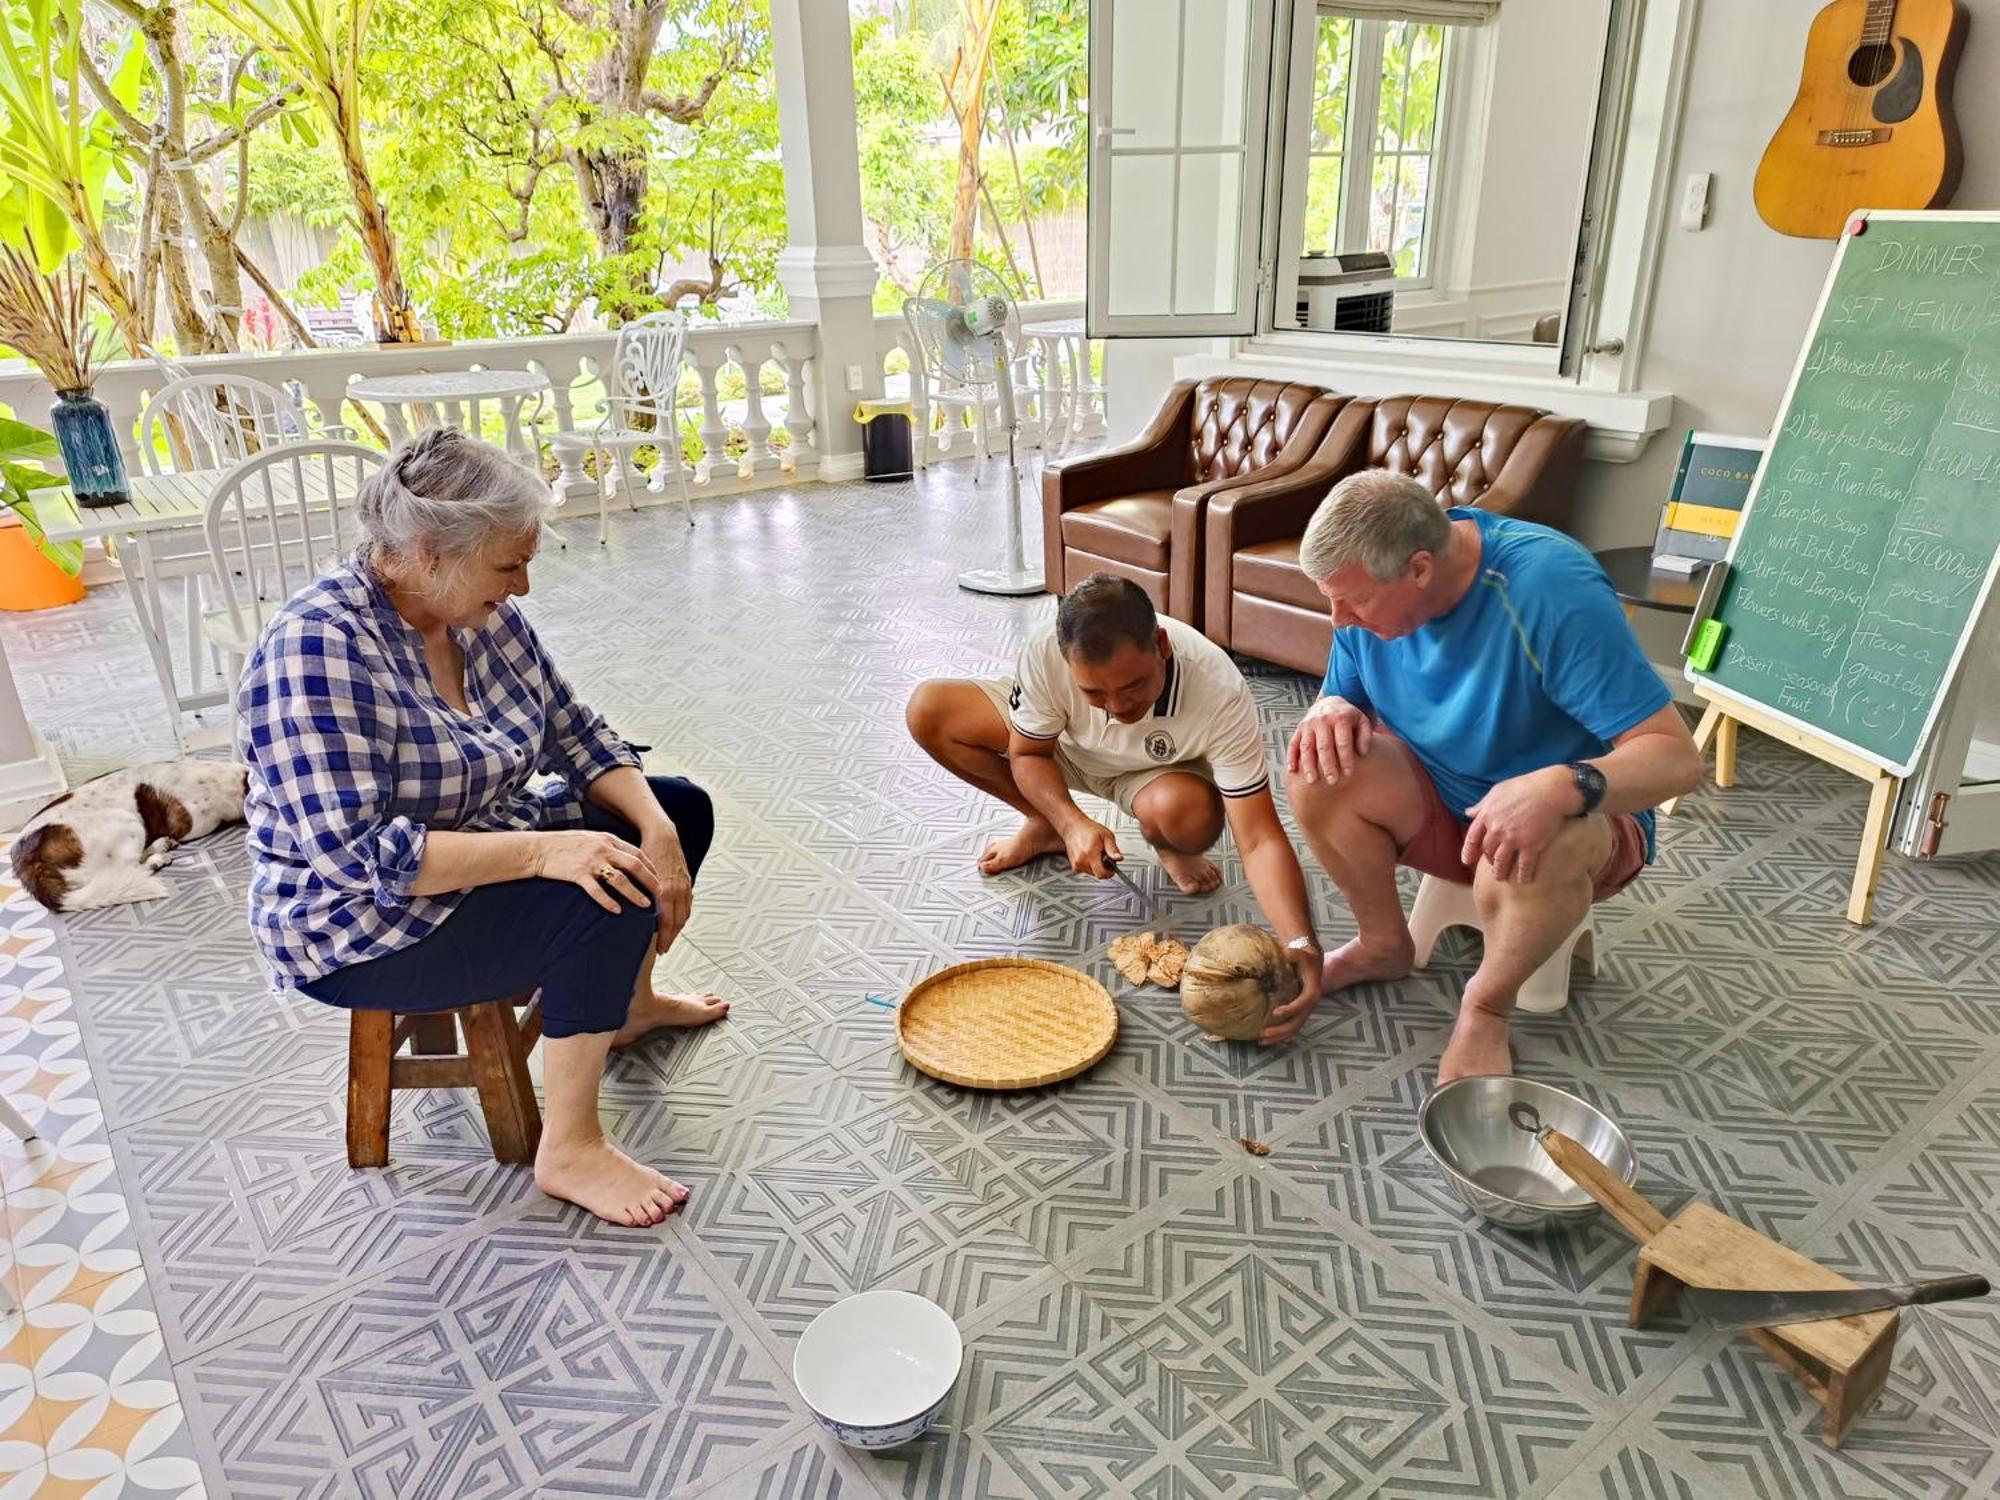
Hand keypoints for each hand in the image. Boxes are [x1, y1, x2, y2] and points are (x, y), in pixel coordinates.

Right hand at [533, 829, 663, 912]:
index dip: (652, 868)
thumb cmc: (564, 845)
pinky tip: (617, 910)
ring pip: (619, 879)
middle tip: (661, 895)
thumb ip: (608, 846)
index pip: (638, 854)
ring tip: (645, 906)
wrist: (538, 849)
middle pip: (635, 866)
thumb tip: (626, 857)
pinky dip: (608, 901)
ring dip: (634, 893)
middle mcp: (603, 849)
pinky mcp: (577, 874)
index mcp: (608, 840)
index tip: (660, 880)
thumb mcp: (590, 839)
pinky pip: (596, 890)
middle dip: (651, 881)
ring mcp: (590, 861)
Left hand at [638, 821, 692, 946]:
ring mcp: (685, 886)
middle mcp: (679, 890)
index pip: (668, 922)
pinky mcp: (688, 882)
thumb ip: (640, 893)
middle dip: (671, 937)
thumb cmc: (648, 851)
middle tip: (663, 948)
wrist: (663, 835)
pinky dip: (683, 915)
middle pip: (678, 922)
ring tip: (669, 938)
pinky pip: (688, 904)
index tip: (659, 949)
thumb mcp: (639, 874)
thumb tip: (631, 913)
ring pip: (685, 914)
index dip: (664, 937)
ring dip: (678, 928)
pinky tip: (677, 919)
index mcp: (667, 891)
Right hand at [1064, 820, 1123, 878]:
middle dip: (1103, 867)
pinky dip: (1090, 865)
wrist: (1073, 827)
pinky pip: (1086, 870)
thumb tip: (1119, 858)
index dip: (1109, 873)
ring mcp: (1076, 865)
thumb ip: (1113, 849)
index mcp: (1090, 854)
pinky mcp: (1074, 866)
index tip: (1112, 869)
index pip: (1101, 874)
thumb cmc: (1088, 829)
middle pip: (1097, 874)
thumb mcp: (1106, 836)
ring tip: (1095, 853)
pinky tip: (1089, 855)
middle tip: (1104, 856)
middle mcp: (1081, 861)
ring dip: (1096, 866)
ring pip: (1092, 873)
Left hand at [1259, 945, 1322, 1045]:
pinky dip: (1281, 1035)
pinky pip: (1291, 1026)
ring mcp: (1304, 1010)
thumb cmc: (1303, 957)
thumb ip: (1295, 953)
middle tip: (1263, 1034)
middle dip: (1281, 1030)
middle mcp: (1309, 1003)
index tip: (1276, 1012)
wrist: (1310, 961)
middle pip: (1298, 1022)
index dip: (1292, 1009)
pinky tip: (1270, 1040)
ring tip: (1262, 1041)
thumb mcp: (1300, 953)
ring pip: (1294, 1028)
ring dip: (1279, 1036)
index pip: (1304, 1002)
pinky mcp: (1298, 1012)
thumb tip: (1287, 953)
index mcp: (1312, 990)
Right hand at [1287, 696, 1372, 782]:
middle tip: (1332, 781)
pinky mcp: (1299, 729)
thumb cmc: (1348, 718)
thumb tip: (1362, 753)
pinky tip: (1292, 770)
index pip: (1343, 741)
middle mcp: (1322, 720)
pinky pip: (1293, 744)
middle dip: (1328, 765)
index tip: (1348, 773)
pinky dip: (1291, 757)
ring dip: (1308, 764)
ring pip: (1307, 746)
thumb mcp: (1362, 721)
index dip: (1345, 758)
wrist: (1329, 702)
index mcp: (1340, 718)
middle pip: (1324, 746)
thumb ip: (1365, 736)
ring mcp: (1308, 725)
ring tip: (1312, 780)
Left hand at [1461, 767, 1574, 882]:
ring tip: (1502, 878)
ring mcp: (1513, 839)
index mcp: (1487, 815)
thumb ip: (1482, 805)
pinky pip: (1524, 866)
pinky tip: (1524, 881)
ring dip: (1500, 872)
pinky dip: (1523, 875)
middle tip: (1493, 866)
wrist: (1551, 790)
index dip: (1468, 851)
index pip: (1472, 838)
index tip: (1467, 861)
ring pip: (1501, 862)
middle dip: (1489, 861)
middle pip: (1488, 851)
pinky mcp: (1531, 845)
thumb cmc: (1525, 786)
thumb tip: (1468, 812)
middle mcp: (1497, 830)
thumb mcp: (1497, 791)